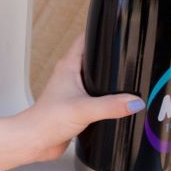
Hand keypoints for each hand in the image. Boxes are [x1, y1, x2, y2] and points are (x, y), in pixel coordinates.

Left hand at [20, 35, 143, 161]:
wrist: (35, 140)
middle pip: (92, 59)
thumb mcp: (84, 109)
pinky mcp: (76, 106)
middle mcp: (70, 76)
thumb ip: (111, 105)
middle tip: (131, 54)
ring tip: (130, 78)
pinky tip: (119, 102)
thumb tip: (135, 102)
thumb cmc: (47, 119)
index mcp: (68, 67)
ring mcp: (73, 91)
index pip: (84, 40)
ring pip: (94, 79)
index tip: (117, 29)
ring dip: (108, 79)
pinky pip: (95, 96)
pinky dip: (106, 97)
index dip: (99, 33)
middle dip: (110, 57)